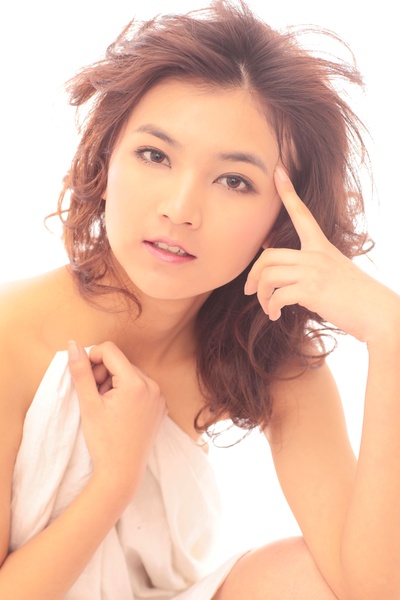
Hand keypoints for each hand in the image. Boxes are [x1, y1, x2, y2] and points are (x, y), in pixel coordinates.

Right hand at [67, 341, 166, 497]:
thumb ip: (81, 371)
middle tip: (95, 397)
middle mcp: (153, 386)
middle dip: (103, 373)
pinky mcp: (161, 406)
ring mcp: (160, 396)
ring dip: (115, 383)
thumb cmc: (103, 440)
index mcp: (136, 383)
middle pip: (121, 363)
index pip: (110, 351)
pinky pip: (142, 387)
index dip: (92, 359)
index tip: (85, 378)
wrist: (122, 472)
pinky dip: (128, 393)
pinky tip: (120, 412)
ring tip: (107, 406)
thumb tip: (73, 345)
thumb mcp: (88, 404)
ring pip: (131, 374)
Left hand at [245, 167, 398, 342]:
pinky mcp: (311, 291)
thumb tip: (285, 270)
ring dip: (261, 296)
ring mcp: (313, 272)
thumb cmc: (355, 296)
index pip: (302, 214)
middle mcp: (316, 255)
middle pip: (267, 256)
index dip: (288, 192)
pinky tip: (275, 316)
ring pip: (268, 276)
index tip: (278, 171)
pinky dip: (271, 308)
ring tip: (267, 307)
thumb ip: (313, 265)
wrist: (377, 313)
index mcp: (322, 246)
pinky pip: (277, 296)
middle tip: (249, 290)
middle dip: (252, 275)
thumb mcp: (335, 271)